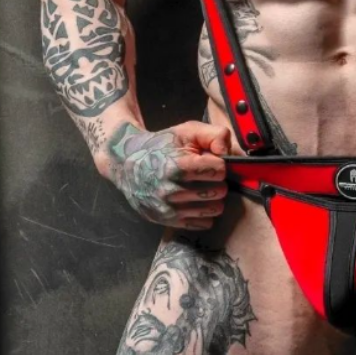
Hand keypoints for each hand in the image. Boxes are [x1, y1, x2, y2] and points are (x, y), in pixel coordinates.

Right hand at [106, 121, 230, 227]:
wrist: (128, 163)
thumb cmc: (162, 146)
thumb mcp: (187, 130)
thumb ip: (214, 135)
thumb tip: (227, 151)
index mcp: (177, 167)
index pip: (219, 170)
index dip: (218, 163)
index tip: (209, 160)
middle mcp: (171, 191)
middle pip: (219, 191)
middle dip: (217, 180)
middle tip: (205, 174)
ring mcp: (169, 209)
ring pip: (214, 208)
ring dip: (212, 197)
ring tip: (202, 186)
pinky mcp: (168, 221)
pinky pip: (203, 223)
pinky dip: (204, 211)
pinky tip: (196, 199)